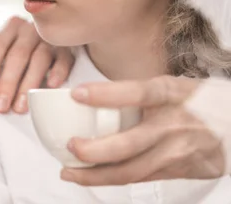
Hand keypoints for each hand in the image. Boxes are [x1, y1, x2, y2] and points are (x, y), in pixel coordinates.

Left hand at [0, 16, 73, 113]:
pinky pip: (64, 58)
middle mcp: (30, 29)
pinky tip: (52, 86)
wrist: (56, 37)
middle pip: (16, 55)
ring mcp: (50, 38)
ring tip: (20, 107)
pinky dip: (59, 71)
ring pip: (39, 59)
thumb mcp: (1, 52)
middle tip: (1, 107)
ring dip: (29, 84)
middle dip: (8, 83)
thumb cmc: (21, 49)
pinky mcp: (68, 48)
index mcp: (10, 28)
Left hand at [61, 75, 225, 184]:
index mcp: (171, 94)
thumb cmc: (195, 102)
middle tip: (70, 146)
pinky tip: (92, 177)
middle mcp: (175, 124)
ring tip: (70, 172)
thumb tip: (89, 94)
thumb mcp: (170, 85)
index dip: (105, 95)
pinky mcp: (180, 171)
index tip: (76, 94)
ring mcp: (178, 152)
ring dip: (95, 175)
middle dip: (93, 150)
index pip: (138, 93)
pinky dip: (112, 180)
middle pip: (129, 144)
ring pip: (130, 171)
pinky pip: (140, 178)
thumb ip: (137, 91)